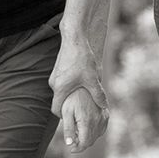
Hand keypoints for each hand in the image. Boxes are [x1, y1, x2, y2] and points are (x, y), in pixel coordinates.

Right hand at [49, 36, 108, 150]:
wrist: (75, 38)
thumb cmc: (82, 59)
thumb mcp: (93, 79)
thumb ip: (98, 94)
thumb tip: (104, 107)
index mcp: (60, 89)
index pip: (57, 110)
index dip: (64, 117)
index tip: (73, 119)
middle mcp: (54, 83)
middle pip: (59, 101)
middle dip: (68, 106)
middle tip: (79, 110)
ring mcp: (55, 76)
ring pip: (62, 91)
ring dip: (70, 95)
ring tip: (83, 96)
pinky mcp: (58, 69)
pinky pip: (63, 82)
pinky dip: (70, 86)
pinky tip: (81, 82)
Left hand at [59, 87, 108, 152]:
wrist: (84, 83)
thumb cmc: (72, 98)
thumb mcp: (66, 113)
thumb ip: (69, 129)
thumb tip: (70, 144)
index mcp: (87, 122)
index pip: (84, 143)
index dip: (78, 149)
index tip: (71, 149)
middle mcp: (98, 121)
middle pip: (91, 141)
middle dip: (82, 144)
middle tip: (73, 141)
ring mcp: (103, 118)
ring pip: (97, 135)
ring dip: (88, 138)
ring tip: (78, 133)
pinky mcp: (106, 114)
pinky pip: (102, 128)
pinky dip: (95, 132)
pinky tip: (87, 128)